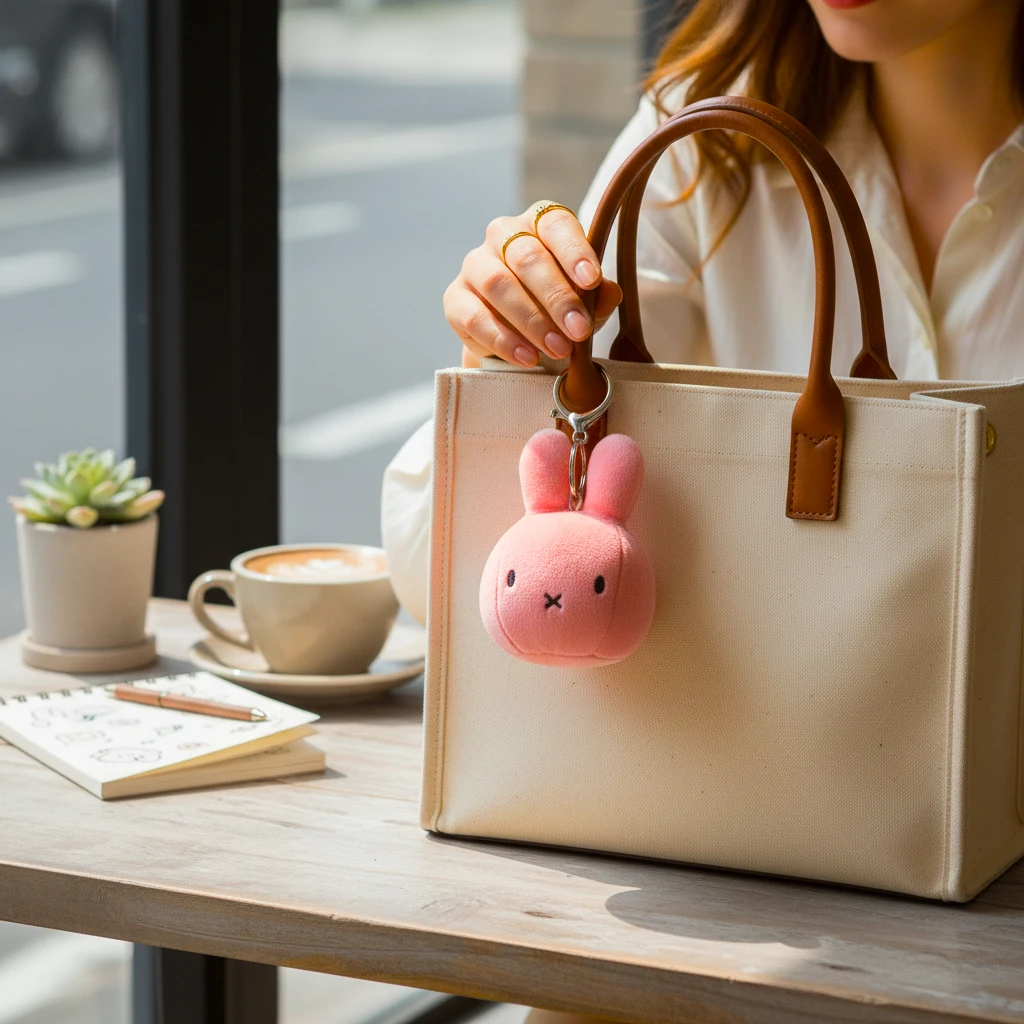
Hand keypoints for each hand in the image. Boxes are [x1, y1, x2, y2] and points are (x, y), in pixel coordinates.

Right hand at [444, 203, 622, 366]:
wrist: (518, 337)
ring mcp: (475, 265)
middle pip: (527, 257)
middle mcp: (503, 235)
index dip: (574, 251)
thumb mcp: (586, 301)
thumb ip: (599, 295)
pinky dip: (504, 341)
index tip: (591, 280)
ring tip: (558, 350)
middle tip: (579, 331)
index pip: (555, 225)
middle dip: (557, 297)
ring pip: (498, 284)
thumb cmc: (558, 307)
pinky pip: (475, 317)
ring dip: (532, 321)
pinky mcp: (455, 298)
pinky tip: (528, 357)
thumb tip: (607, 293)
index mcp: (539, 224)